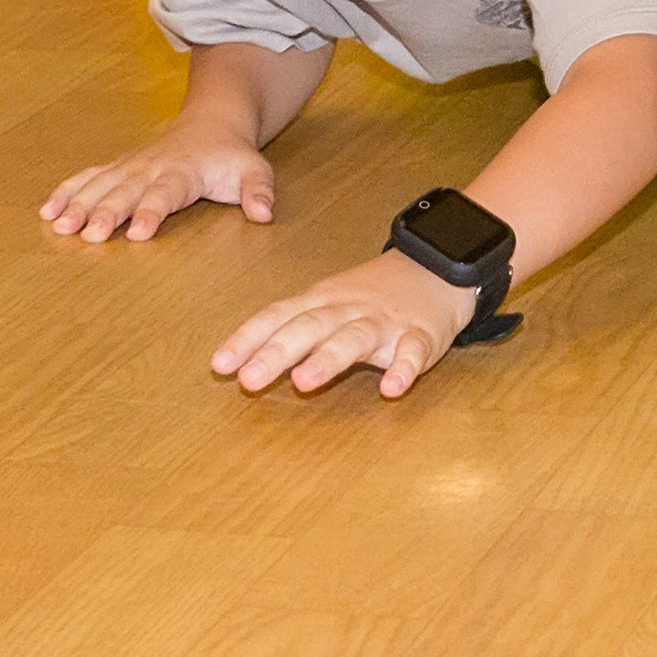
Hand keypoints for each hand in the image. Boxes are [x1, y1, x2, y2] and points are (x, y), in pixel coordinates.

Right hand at [42, 128, 273, 243]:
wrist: (211, 124)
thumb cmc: (230, 157)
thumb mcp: (254, 170)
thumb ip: (259, 191)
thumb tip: (264, 214)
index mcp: (182, 171)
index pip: (165, 193)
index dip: (152, 212)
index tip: (139, 232)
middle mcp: (151, 167)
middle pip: (125, 191)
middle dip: (106, 212)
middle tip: (89, 235)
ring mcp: (130, 166)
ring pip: (100, 184)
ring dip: (78, 204)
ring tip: (58, 225)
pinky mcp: (117, 167)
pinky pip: (88, 177)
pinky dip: (67, 191)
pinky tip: (47, 211)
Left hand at [211, 250, 478, 398]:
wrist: (437, 268)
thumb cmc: (372, 294)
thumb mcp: (327, 302)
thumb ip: (292, 328)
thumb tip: (244, 360)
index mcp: (320, 302)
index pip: (277, 317)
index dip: (247, 340)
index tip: (219, 366)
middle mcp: (347, 309)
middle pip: (308, 327)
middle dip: (277, 352)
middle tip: (249, 380)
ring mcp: (384, 322)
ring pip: (353, 338)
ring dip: (328, 359)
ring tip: (304, 382)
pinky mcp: (420, 335)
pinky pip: (412, 352)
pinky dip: (403, 368)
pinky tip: (391, 388)